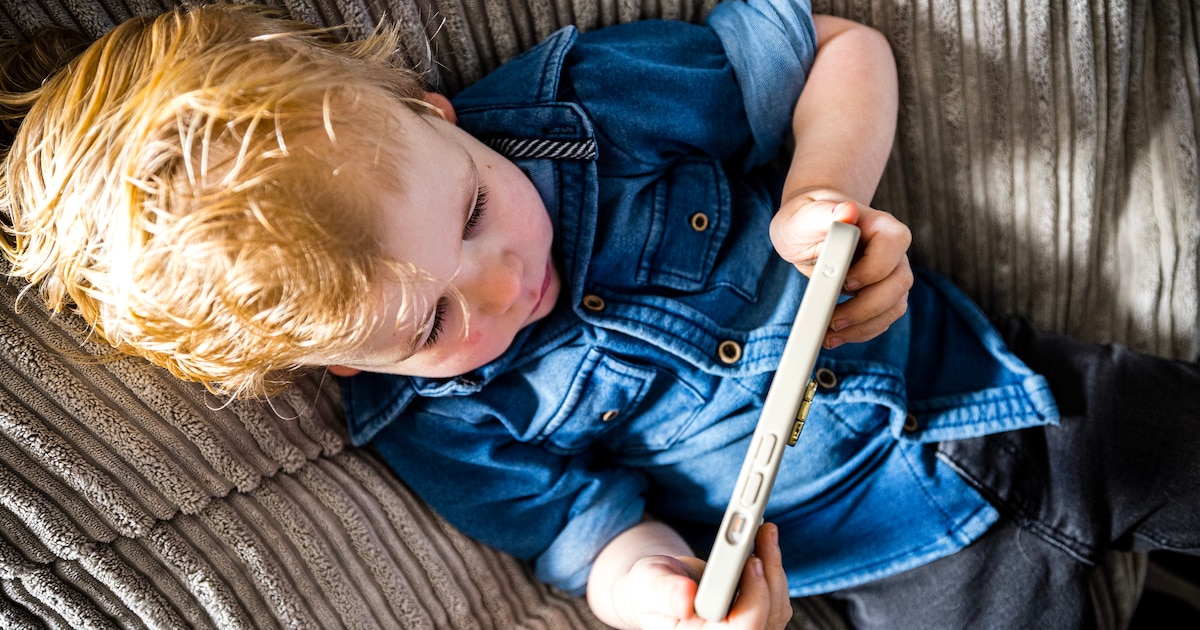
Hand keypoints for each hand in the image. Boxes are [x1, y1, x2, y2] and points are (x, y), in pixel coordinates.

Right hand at [614, 523, 791, 629]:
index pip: (741, 628)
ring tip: (764, 530)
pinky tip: (763, 546)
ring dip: (773, 566)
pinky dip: (772, 570)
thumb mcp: (648, 585)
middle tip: (763, 532)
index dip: (753, 598)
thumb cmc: (651, 589)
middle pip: (766, 616)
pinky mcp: (757, 620)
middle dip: (768, 572)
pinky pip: (777, 601)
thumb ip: (665, 592)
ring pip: (777, 607)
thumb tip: (686, 597)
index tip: (751, 560)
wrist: (660, 590)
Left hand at [770, 195, 911, 347]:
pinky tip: (834, 336)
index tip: (845, 282)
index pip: (892, 247)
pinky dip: (860, 332)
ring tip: (829, 335)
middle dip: (866, 308)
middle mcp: (893, 251)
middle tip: (833, 320)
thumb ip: (823, 214)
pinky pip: (882, 320)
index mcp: (880, 225)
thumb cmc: (806, 220)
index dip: (871, 270)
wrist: (808, 231)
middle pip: (898, 283)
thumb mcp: (804, 216)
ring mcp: (891, 275)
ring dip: (863, 326)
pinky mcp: (882, 296)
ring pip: (894, 307)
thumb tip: (847, 212)